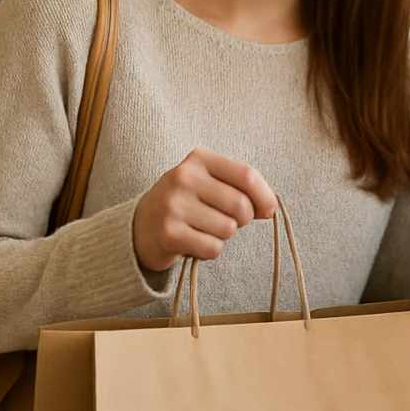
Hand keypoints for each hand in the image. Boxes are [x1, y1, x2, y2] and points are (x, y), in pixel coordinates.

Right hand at [133, 148, 278, 271]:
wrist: (140, 226)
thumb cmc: (185, 203)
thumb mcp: (208, 183)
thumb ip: (240, 188)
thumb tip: (270, 206)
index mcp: (199, 159)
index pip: (246, 174)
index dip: (264, 195)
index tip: (267, 209)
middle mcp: (184, 178)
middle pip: (241, 205)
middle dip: (242, 220)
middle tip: (223, 220)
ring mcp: (174, 205)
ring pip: (228, 229)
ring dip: (222, 236)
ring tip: (202, 229)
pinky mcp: (170, 234)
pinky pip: (213, 248)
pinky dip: (209, 251)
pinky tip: (193, 242)